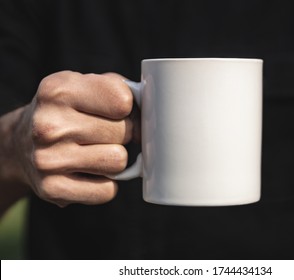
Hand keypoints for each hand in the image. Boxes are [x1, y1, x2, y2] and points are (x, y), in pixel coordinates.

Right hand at [15, 71, 137, 206]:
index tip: (122, 112)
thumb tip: (154, 108)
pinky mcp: (52, 189)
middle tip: (104, 132)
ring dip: (114, 158)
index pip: (123, 101)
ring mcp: (48, 159)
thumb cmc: (67, 111)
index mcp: (59, 90)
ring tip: (94, 151)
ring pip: (119, 162)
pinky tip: (89, 172)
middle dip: (123, 133)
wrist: (21, 143)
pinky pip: (107, 191)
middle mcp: (49, 125)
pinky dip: (106, 183)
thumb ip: (118, 88)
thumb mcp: (84, 85)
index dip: (131, 108)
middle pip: (125, 132)